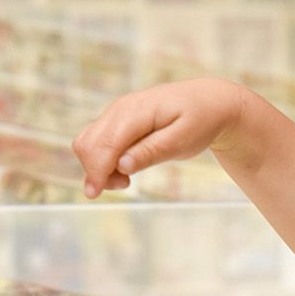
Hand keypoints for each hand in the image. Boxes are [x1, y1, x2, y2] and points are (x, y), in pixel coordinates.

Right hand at [75, 77, 249, 196]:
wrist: (207, 101)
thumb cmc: (199, 121)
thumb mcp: (183, 140)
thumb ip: (152, 152)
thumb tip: (122, 166)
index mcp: (137, 111)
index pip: (106, 143)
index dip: (96, 171)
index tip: (93, 194)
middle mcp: (120, 108)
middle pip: (88, 143)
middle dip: (97, 171)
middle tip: (126, 185)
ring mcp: (116, 112)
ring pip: (87, 142)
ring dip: (98, 166)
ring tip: (127, 178)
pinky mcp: (116, 120)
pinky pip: (97, 141)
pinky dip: (102, 159)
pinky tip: (125, 167)